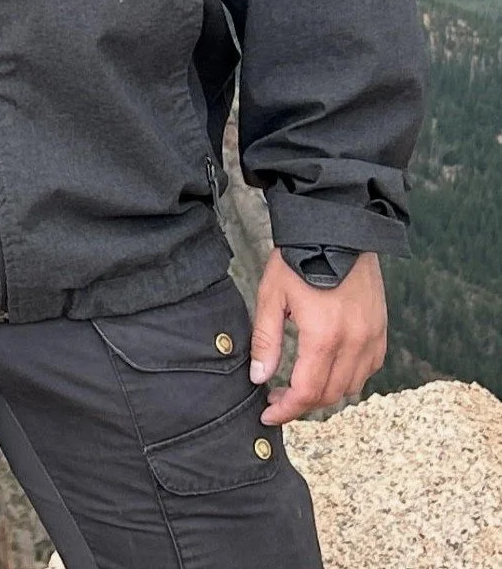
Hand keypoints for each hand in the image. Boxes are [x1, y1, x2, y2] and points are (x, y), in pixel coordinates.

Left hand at [249, 248, 385, 425]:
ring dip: (326, 392)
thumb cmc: (300, 256)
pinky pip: (369, 368)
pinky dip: (350, 376)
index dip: (286, 410)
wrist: (336, 226)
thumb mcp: (272, 294)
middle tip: (278, 399)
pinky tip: (329, 366)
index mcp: (324, 336)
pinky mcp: (381, 328)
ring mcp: (372, 336)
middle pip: (330, 395)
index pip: (307, 392)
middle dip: (302, 404)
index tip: (268, 415)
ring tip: (301, 383)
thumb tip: (260, 378)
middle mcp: (354, 342)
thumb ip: (266, 340)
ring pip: (351, 386)